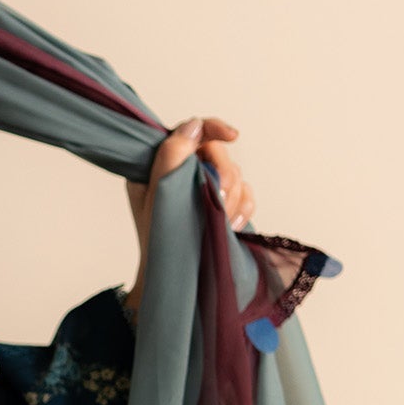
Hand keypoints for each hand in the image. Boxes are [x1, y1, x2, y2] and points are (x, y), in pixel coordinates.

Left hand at [123, 114, 255, 316]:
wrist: (172, 278)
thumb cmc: (157, 242)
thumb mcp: (157, 196)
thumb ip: (171, 156)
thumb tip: (193, 126)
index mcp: (160, 165)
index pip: (191, 131)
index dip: (213, 128)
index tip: (232, 136)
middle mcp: (182, 172)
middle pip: (217, 153)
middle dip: (223, 175)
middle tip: (218, 200)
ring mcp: (204, 189)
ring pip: (235, 174)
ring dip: (232, 197)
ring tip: (220, 221)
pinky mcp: (222, 205)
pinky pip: (247, 193)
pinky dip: (244, 208)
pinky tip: (231, 225)